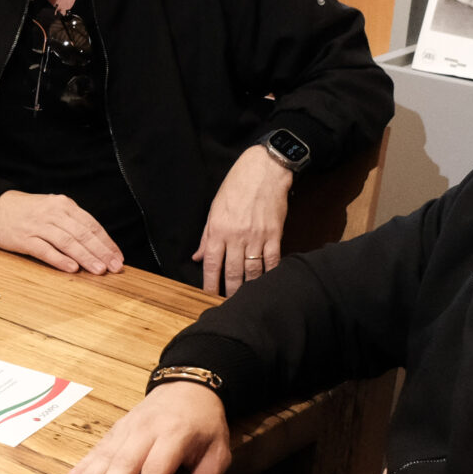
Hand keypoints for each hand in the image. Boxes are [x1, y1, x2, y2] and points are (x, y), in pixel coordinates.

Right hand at [0, 191, 125, 275]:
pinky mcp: (24, 238)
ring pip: (67, 242)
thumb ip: (73, 223)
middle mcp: (53, 213)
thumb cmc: (29, 212)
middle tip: (114, 267)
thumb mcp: (53, 209)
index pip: (91, 225)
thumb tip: (97, 245)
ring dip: (85, 257)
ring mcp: (38, 225)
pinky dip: (60, 259)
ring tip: (98, 270)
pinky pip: (45, 250)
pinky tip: (72, 269)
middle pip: (82, 234)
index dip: (107, 243)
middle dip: (101, 252)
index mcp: (64, 205)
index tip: (118, 257)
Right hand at [65, 381, 229, 473]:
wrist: (188, 386)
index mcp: (176, 435)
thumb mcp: (218, 452)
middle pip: (125, 461)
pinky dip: (85, 463)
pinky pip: (100, 446)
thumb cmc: (204, 423)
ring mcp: (130, 427)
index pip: (158, 468)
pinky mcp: (119, 427)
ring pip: (108, 454)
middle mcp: (148, 430)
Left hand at [194, 146, 293, 295]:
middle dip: (230, 290)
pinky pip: (272, 260)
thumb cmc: (236, 186)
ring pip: (253, 270)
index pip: (212, 264)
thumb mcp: (214, 208)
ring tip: (246, 297)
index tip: (209, 296)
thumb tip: (198, 257)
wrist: (264, 170)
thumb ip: (207, 236)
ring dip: (249, 286)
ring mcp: (257, 236)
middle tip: (229, 303)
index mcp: (219, 230)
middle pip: (232, 271)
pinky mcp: (274, 234)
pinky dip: (270, 273)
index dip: (210, 283)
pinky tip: (267, 282)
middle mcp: (237, 236)